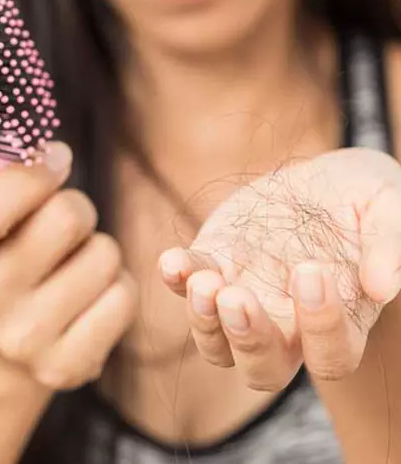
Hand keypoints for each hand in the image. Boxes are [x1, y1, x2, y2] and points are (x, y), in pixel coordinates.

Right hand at [0, 143, 135, 392]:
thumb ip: (0, 188)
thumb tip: (49, 153)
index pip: (12, 190)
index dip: (41, 169)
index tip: (56, 161)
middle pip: (71, 214)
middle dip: (74, 210)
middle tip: (63, 228)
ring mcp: (25, 339)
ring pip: (106, 253)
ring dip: (96, 252)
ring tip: (70, 270)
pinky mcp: (67, 364)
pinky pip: (124, 294)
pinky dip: (115, 288)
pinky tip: (88, 300)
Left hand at [159, 148, 400, 389]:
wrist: (319, 185)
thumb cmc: (362, 201)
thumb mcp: (388, 208)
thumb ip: (389, 244)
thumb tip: (382, 285)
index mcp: (337, 319)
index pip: (330, 355)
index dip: (320, 327)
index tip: (311, 271)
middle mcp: (287, 323)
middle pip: (263, 369)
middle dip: (247, 340)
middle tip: (237, 297)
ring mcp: (245, 298)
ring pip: (217, 344)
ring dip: (204, 320)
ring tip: (204, 282)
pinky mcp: (215, 266)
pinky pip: (187, 286)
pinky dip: (177, 278)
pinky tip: (173, 260)